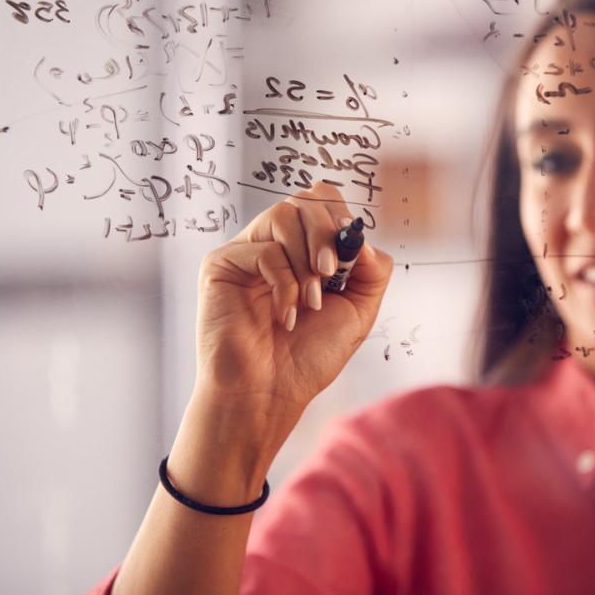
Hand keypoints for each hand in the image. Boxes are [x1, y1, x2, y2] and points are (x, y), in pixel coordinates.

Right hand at [193, 183, 392, 453]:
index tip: (353, 257)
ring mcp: (247, 251)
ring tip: (310, 302)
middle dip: (328, 235)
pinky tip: (284, 316)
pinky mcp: (222, 264)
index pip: (324, 201)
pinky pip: (264, 249)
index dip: (342, 219)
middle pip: (306, 200)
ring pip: (284, 214)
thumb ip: (372, 269)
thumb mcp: (359, 310)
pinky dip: (284, 284)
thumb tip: (361, 237)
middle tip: (332, 276)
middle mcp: (275, 243)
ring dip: (307, 258)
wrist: (269, 395)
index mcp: (305, 249)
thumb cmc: (308, 357)